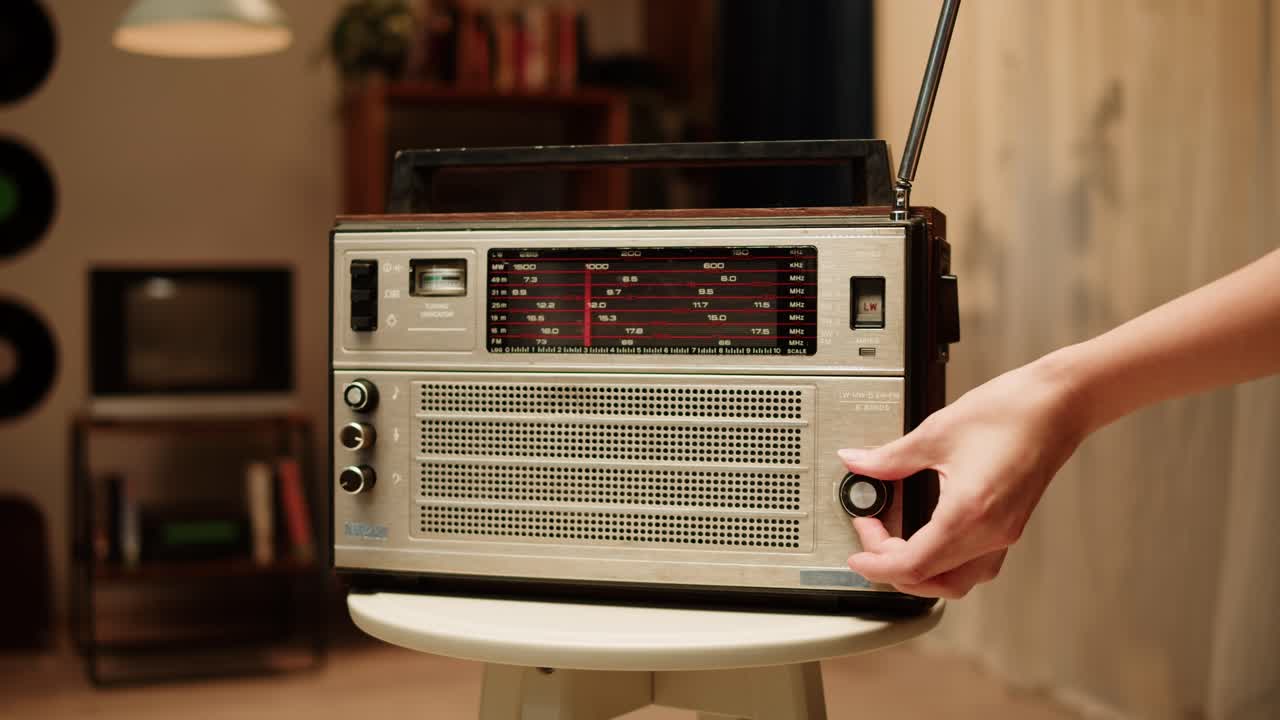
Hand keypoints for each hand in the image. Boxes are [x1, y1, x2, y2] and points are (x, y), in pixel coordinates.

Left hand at [839, 356, 1085, 598]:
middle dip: (893, 568)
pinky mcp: (1011, 526)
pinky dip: (944, 560)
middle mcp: (991, 534)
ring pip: (957, 581)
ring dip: (921, 571)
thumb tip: (858, 462)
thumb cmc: (1011, 412)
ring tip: (894, 540)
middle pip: (934, 582)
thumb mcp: (935, 432)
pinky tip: (926, 534)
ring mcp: (1005, 534)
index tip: (858, 553)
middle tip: (872, 532)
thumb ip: (890, 457)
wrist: (1058, 403)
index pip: (913, 565)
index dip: (877, 565)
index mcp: (968, 515)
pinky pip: (975, 564)